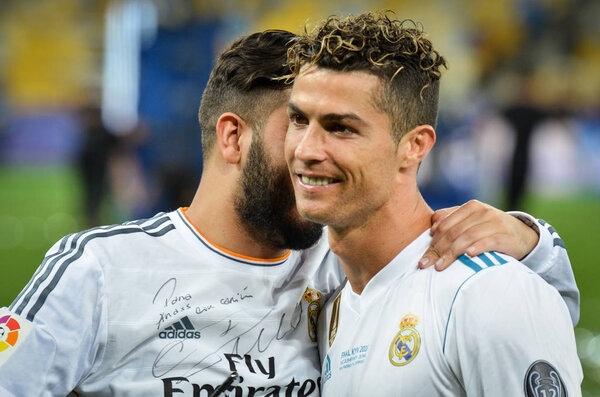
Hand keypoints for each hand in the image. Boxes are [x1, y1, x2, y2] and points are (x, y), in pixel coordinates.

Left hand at [419, 200, 538, 270]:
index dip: (432, 241)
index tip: (423, 257)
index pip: (445, 225)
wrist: (523, 236)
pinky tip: (468, 255)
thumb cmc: (490, 230)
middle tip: (426, 264)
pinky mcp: (505, 236)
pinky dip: (478, 247)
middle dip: (437, 250)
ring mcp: (495, 223)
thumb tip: (432, 227)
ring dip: (451, 253)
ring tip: (440, 266)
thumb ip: (452, 219)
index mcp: (470, 207)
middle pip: (454, 232)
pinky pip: (489, 241)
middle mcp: (482, 212)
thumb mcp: (472, 221)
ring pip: (467, 237)